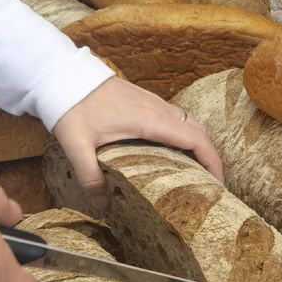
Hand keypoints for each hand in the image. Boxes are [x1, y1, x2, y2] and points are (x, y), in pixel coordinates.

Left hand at [52, 77, 222, 194]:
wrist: (63, 75)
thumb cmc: (72, 107)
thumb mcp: (77, 146)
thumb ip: (91, 178)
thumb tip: (103, 207)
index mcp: (151, 120)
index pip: (196, 139)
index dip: (213, 161)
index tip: (219, 183)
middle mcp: (158, 109)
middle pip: (199, 131)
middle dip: (211, 157)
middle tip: (210, 183)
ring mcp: (153, 102)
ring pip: (188, 123)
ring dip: (198, 145)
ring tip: (195, 171)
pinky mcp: (145, 101)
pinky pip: (176, 119)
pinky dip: (184, 136)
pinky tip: (172, 152)